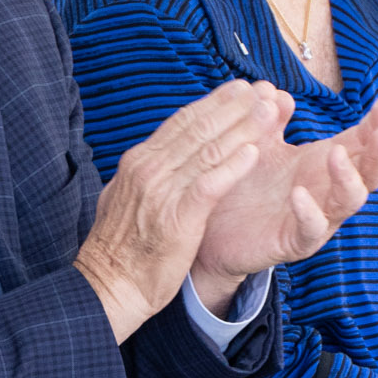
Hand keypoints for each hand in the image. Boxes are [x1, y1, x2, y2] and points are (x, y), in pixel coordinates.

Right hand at [75, 80, 282, 339]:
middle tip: (260, 90)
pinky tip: (254, 153)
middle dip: (232, 106)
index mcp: (139, 162)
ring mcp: (161, 192)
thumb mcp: (125, 198)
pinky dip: (232, 166)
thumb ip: (146, 175)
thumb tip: (156, 156)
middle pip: (197, 128)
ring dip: (241, 128)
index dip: (212, 103)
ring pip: (207, 150)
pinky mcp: (176, 218)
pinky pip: (209, 184)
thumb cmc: (120, 249)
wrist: (108, 287)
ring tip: (269, 113)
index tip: (237, 90)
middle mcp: (149, 169)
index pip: (181, 122)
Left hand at [193, 93, 377, 304]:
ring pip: (350, 201)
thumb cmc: (246, 186)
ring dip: (349, 177)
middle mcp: (328, 190)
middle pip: (371, 172)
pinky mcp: (296, 242)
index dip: (377, 123)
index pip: (361, 141)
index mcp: (324, 163)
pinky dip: (310, 212)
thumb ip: (271, 120)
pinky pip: (312, 229)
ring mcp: (318, 217)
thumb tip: (280, 95)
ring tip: (336, 154)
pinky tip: (299, 193)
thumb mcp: (260, 146)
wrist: (213, 231)